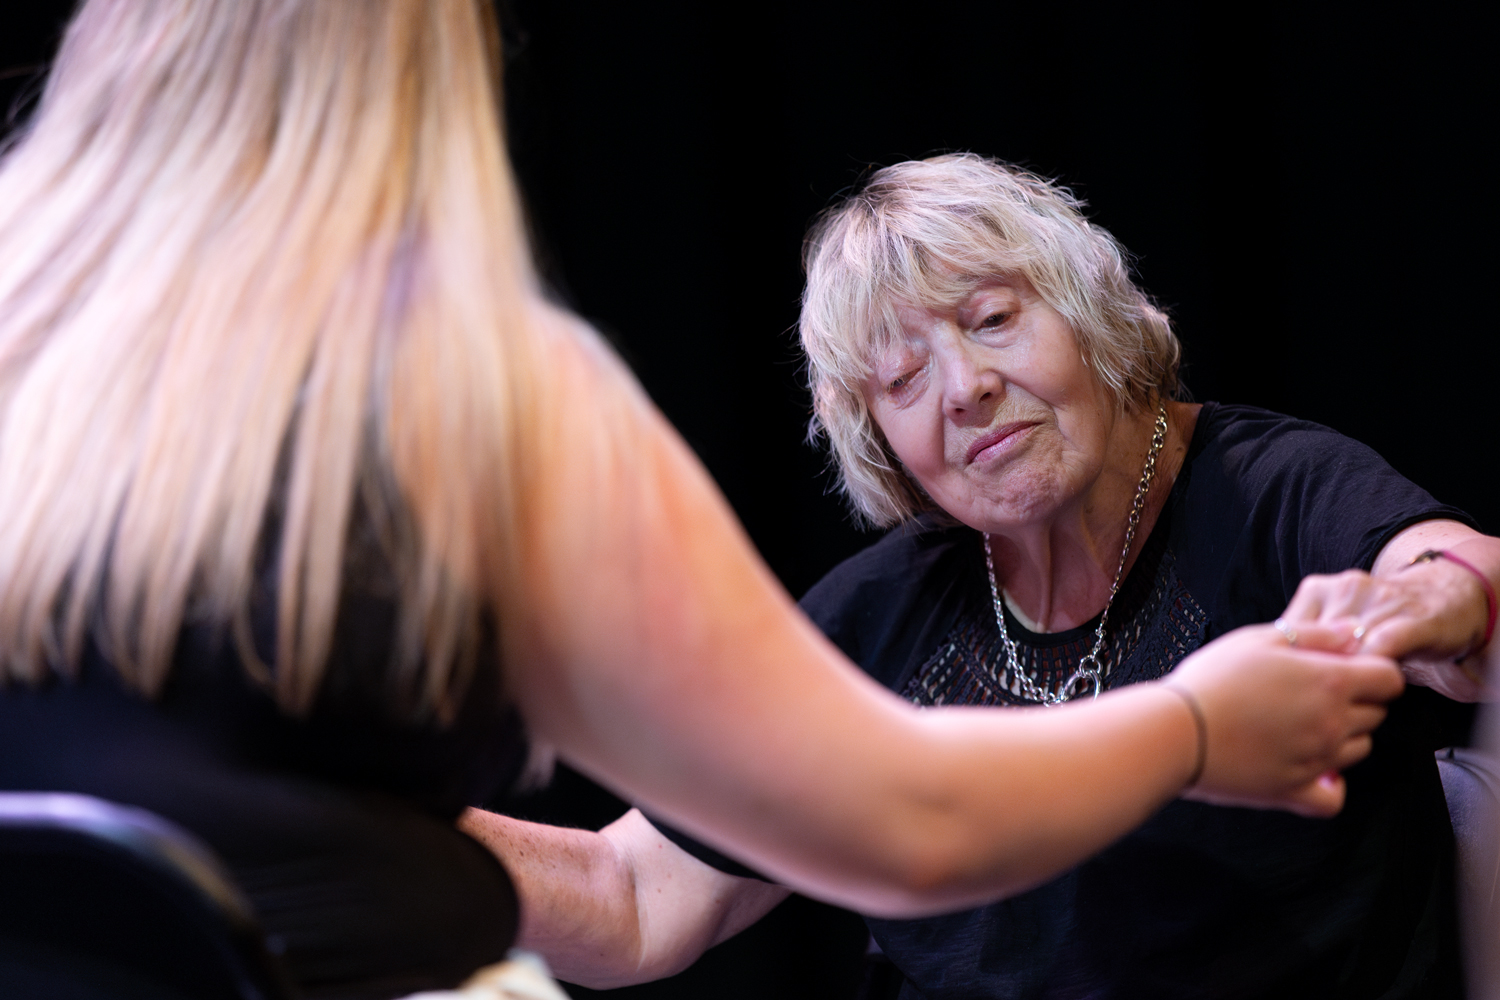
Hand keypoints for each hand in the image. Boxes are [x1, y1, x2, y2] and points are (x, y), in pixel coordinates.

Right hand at [1167, 622, 1403, 816]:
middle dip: (1357, 700)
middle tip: (1314, 693)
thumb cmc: (1213, 679)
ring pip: (1358, 749)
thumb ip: (1316, 634)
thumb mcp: (1261, 639)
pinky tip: (1310, 768)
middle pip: (1376, 714)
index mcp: (1330, 682)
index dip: (1374, 671)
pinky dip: (1330, 784)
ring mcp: (1318, 760)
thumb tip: (1354, 634)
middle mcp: (1333, 723)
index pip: (1389, 679)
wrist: (1177, 731)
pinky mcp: (1297, 790)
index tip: (1349, 669)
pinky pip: (1335, 796)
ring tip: (1301, 724)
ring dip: (1342, 736)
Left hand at [1282, 562, 1490, 700]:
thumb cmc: (1381, 623)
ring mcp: (1379, 600)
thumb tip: (1265, 675)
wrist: (1443, 596)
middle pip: (1314, 639)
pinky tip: (1369, 688)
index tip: (1277, 691)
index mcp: (1318, 590)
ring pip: (1346, 644)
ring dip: (1341, 676)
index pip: (1286, 631)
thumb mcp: (1336, 627)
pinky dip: (1372, 668)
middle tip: (1306, 703)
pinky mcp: (1412, 618)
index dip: (1282, 665)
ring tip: (1338, 702)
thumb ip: (1305, 643)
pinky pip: (1384, 644)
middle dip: (1310, 675)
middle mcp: (1344, 589)